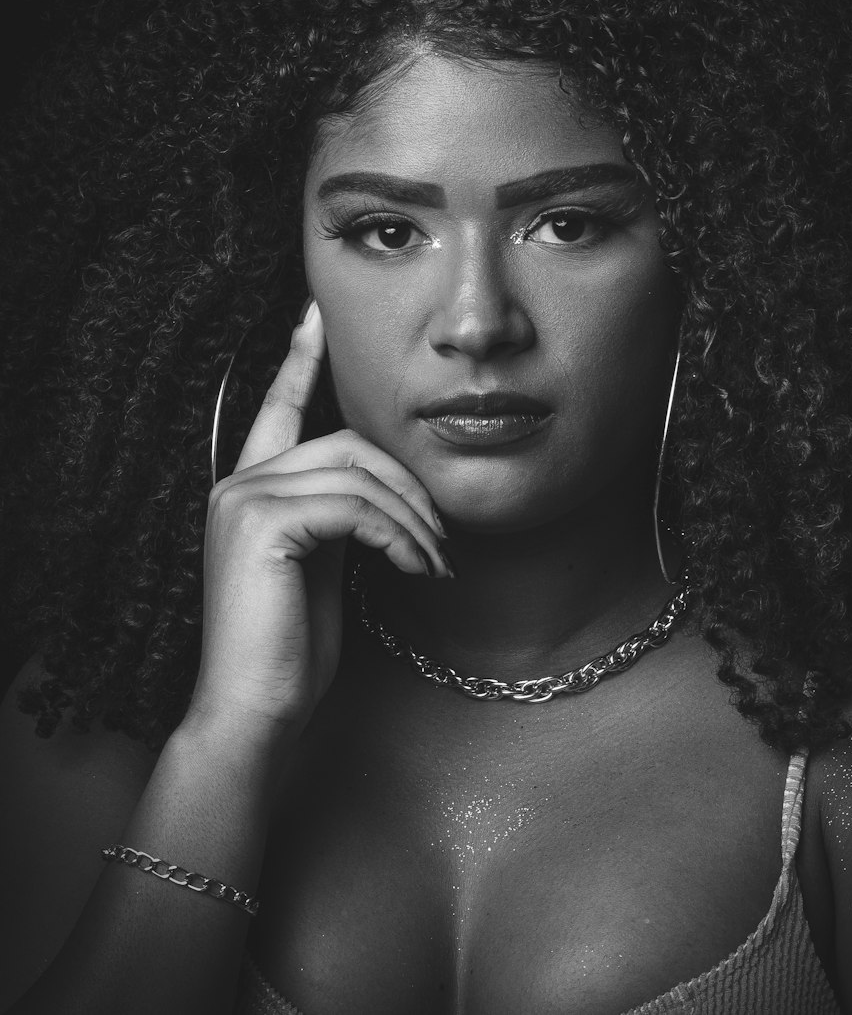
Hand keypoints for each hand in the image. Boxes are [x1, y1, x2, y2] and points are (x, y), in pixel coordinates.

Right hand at [188, 300, 448, 741]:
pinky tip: (415, 570)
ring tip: (436, 565)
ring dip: (414, 521)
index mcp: (253, 487)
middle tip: (443, 542)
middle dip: (410, 488)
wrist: (258, 711)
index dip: (299, 357)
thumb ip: (340, 514)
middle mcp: (240, 482)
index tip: (316, 310)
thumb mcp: (324, 565)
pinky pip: (356, 506)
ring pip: (359, 474)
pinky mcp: (261, 523)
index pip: (279, 406)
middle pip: (349, 443)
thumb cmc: (293, 647)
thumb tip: (391, 490)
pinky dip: (398, 536)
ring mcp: (244, 498)